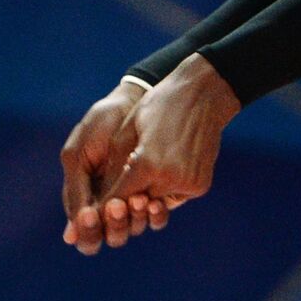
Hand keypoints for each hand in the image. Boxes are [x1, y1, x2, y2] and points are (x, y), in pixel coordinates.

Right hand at [60, 81, 155, 254]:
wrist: (135, 102)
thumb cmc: (100, 126)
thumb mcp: (79, 156)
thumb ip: (75, 193)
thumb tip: (69, 237)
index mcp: (86, 202)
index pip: (88, 236)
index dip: (90, 231)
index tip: (92, 214)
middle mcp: (110, 208)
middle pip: (112, 236)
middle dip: (114, 225)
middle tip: (117, 205)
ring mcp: (133, 201)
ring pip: (134, 228)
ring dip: (135, 219)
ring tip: (137, 199)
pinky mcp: (156, 192)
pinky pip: (156, 216)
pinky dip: (155, 214)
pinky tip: (155, 202)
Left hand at [96, 54, 240, 241]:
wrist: (204, 94)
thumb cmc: (160, 105)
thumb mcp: (128, 130)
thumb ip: (114, 165)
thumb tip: (102, 194)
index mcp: (148, 164)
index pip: (118, 197)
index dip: (105, 203)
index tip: (96, 205)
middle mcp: (170, 178)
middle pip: (137, 203)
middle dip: (127, 198)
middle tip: (121, 188)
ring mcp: (189, 184)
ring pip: (157, 202)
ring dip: (148, 193)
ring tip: (145, 172)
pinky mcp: (201, 185)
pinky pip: (175, 196)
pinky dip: (167, 188)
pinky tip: (165, 169)